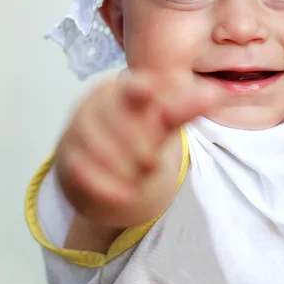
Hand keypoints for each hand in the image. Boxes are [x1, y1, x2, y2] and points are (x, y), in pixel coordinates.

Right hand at [55, 71, 221, 214]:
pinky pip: (83, 171)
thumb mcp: (161, 121)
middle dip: (140, 148)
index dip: (137, 90)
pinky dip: (106, 186)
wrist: (97, 164)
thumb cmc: (133, 134)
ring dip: (125, 169)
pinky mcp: (67, 158)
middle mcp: (94, 104)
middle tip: (153, 163)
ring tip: (139, 179)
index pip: (129, 87)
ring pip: (100, 148)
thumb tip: (215, 93)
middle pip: (119, 123)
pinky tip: (124, 196)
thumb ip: (184, 108)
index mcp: (118, 88)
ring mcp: (76, 130)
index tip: (147, 92)